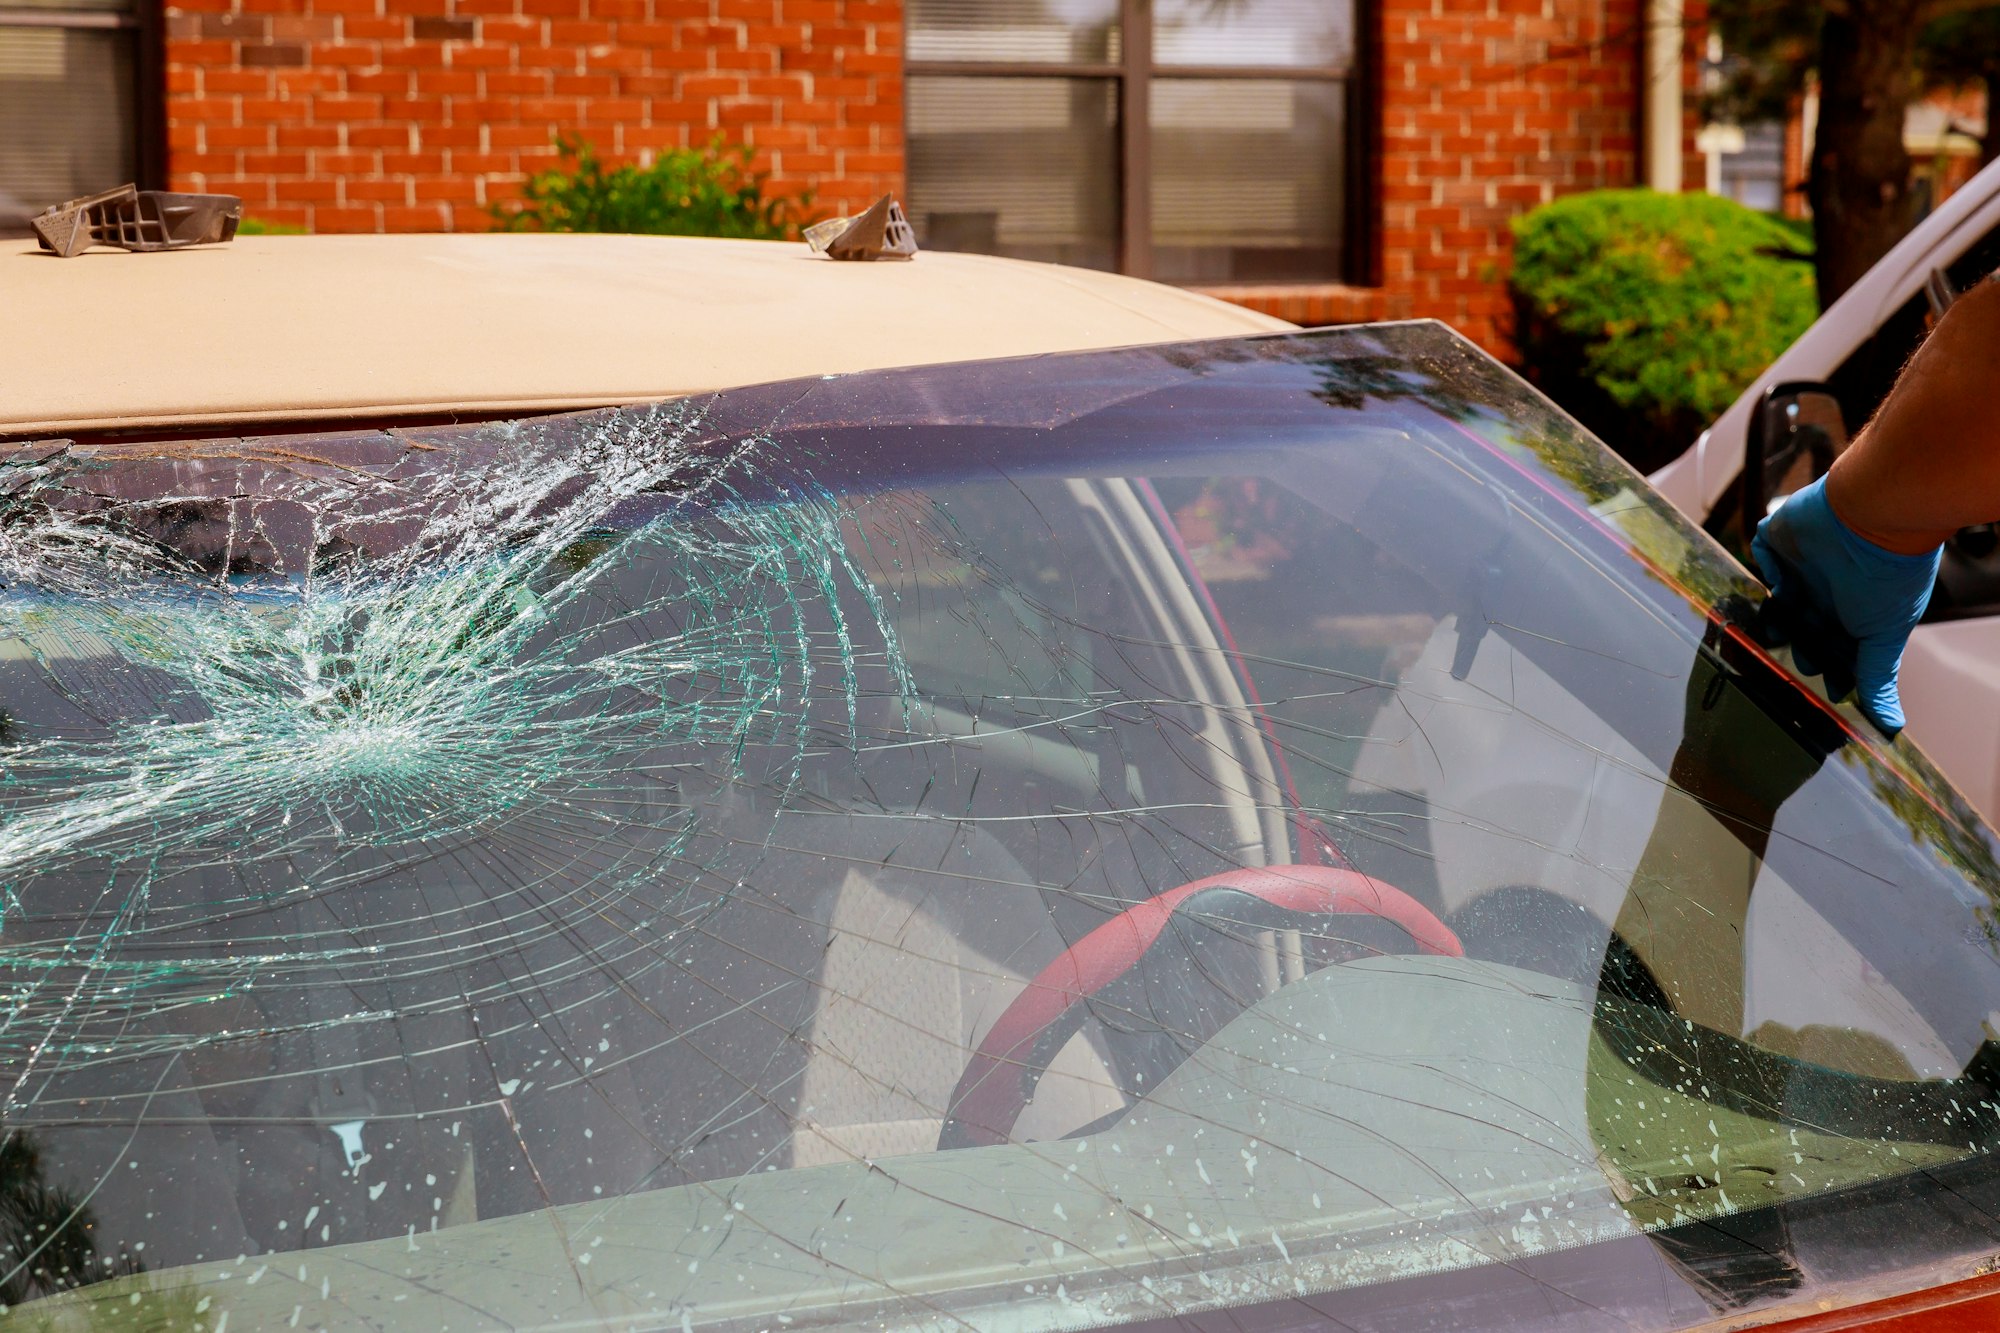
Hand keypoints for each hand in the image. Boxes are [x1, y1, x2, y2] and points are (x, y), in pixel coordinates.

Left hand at [1751, 475, 1940, 736]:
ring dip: (1767, 620)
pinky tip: (1765, 588)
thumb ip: (1876, 679)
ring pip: (1773, 600)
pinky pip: (1761, 555)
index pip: (1831, 648)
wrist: (1873, 518)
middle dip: (1794, 649)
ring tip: (1761, 641)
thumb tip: (1891, 729)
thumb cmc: (1888, 579)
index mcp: (1850, 613)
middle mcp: (1825, 591)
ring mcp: (1800, 565)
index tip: (1822, 694)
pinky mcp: (1779, 540)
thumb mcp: (1882, 637)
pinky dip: (1761, 569)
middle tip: (1782, 670)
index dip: (1825, 669)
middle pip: (1798, 629)